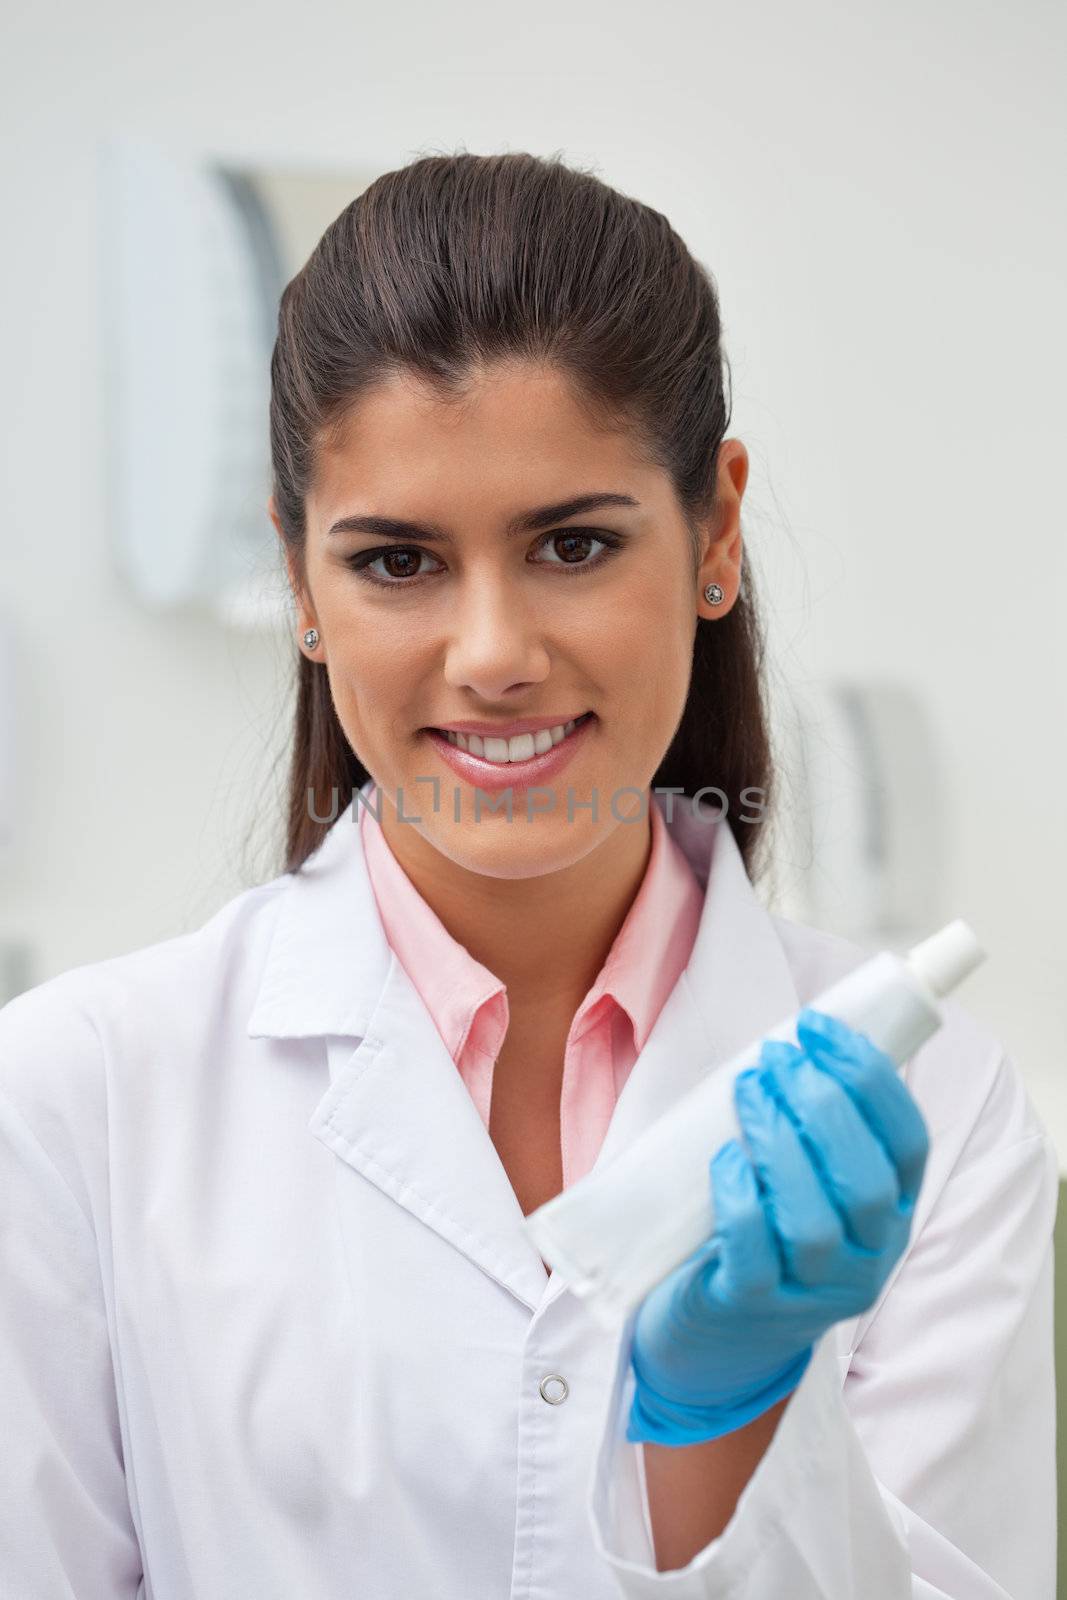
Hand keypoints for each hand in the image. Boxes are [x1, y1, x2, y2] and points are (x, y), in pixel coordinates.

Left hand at [626, 1006, 930, 1444]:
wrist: (718, 1333)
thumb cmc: (765, 1226)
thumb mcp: (811, 1178)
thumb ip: (817, 1122)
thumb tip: (800, 1036)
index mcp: (894, 1210)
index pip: (908, 1140)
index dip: (869, 1077)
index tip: (818, 1026)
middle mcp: (867, 1256)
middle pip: (865, 1181)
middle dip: (822, 1106)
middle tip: (775, 1057)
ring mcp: (813, 1289)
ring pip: (813, 1222)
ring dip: (779, 1144)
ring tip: (747, 1090)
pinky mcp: (753, 1306)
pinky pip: (754, 1254)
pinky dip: (741, 1197)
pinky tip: (726, 1157)